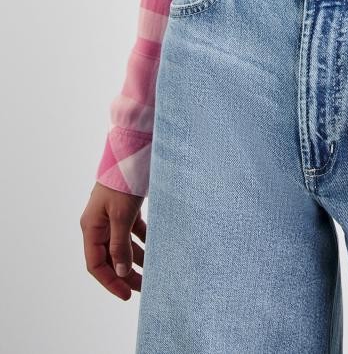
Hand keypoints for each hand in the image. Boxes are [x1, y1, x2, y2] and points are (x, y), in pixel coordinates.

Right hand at [80, 182, 145, 299]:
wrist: (132, 153)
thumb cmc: (122, 183)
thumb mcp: (121, 216)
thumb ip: (120, 245)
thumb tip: (121, 272)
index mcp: (91, 228)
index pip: (96, 264)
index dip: (110, 282)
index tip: (127, 294)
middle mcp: (99, 224)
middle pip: (110, 257)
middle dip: (125, 274)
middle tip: (144, 288)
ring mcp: (111, 217)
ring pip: (122, 246)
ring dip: (136, 259)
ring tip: (153, 273)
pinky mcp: (124, 210)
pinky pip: (132, 232)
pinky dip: (142, 241)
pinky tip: (156, 249)